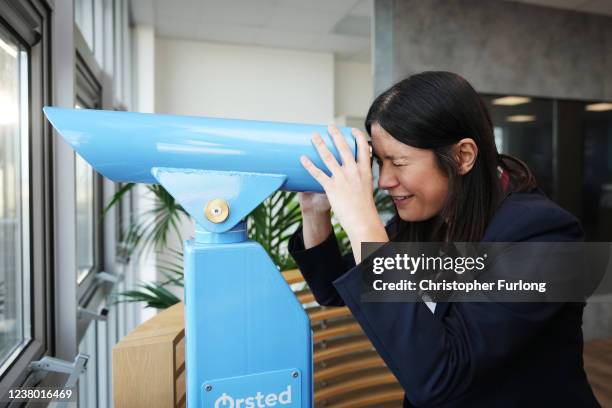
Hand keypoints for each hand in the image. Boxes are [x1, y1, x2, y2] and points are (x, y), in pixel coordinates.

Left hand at [300, 125, 387, 262]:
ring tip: (314, 136)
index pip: (363, 148)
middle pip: (343, 148)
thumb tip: (357, 172)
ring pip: (328, 157)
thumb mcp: (367, 188)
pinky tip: (303, 158)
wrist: (362, 220)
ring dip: (320, 144)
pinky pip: (317, 173)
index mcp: (365, 171)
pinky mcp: (331, 187)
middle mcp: (353, 171)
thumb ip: (362, 177)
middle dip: (335, 135)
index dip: (358, 137)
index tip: (352, 130)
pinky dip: (309, 165)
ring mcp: (342, 178)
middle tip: (329, 126)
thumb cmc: (365, 207)